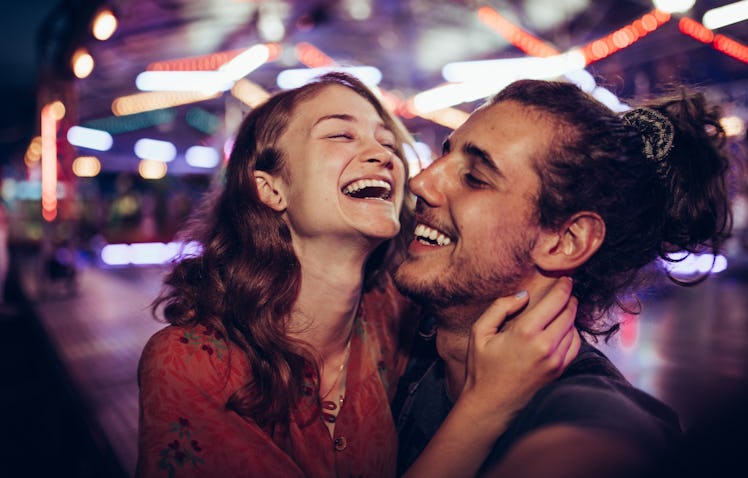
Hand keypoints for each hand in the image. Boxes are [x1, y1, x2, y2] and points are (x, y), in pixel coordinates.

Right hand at [460, 277, 579, 421]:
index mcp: (525, 333)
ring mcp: (555, 361)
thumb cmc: (482, 368)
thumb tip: (523, 295)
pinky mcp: (559, 372)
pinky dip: (572, 334)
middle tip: (566, 290)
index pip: (556, 302)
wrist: (491, 405)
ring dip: (571, 316)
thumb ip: (500, 307)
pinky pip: (575, 346)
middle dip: (569, 299)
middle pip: (569, 313)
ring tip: (563, 309)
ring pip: (574, 329)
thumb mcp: (479, 332)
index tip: (567, 279)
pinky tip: (562, 330)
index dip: (564, 287)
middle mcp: (545, 346)